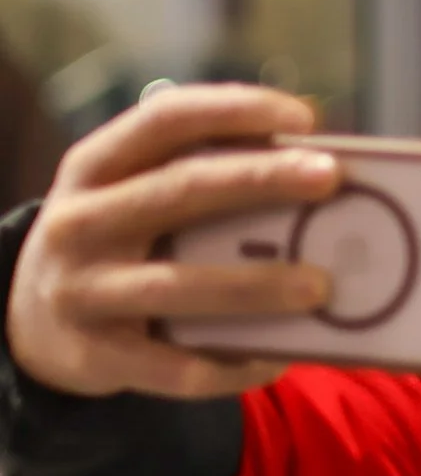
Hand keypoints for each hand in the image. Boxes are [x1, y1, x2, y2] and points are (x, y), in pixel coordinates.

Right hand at [5, 85, 339, 398]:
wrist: (35, 324)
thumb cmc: (121, 242)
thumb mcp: (135, 196)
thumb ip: (203, 177)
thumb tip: (318, 174)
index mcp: (95, 167)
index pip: (164, 119)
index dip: (234, 110)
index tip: (305, 116)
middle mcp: (79, 222)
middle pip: (177, 190)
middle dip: (259, 179)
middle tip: (330, 176)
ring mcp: (82, 291)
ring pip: (175, 285)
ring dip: (255, 285)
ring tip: (321, 287)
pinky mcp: (96, 355)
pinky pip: (174, 365)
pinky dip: (232, 364)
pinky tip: (280, 358)